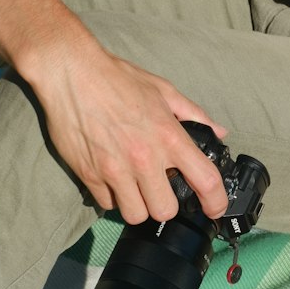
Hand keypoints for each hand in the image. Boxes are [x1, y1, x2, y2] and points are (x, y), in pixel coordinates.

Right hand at [30, 35, 230, 224]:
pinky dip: (112, 197)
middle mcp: (144, 158)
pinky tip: (113, 179)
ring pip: (135, 215)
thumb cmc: (117, 78)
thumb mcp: (163, 90)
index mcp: (169, 136)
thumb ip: (194, 114)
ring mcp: (115, 170)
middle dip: (166, 204)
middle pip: (166, 210)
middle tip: (160, 189)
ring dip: (139, 206)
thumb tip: (218, 132)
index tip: (214, 209)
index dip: (216, 202)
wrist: (71, 73)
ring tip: (135, 187)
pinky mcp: (89, 175)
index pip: (205, 181)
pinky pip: (107, 204)